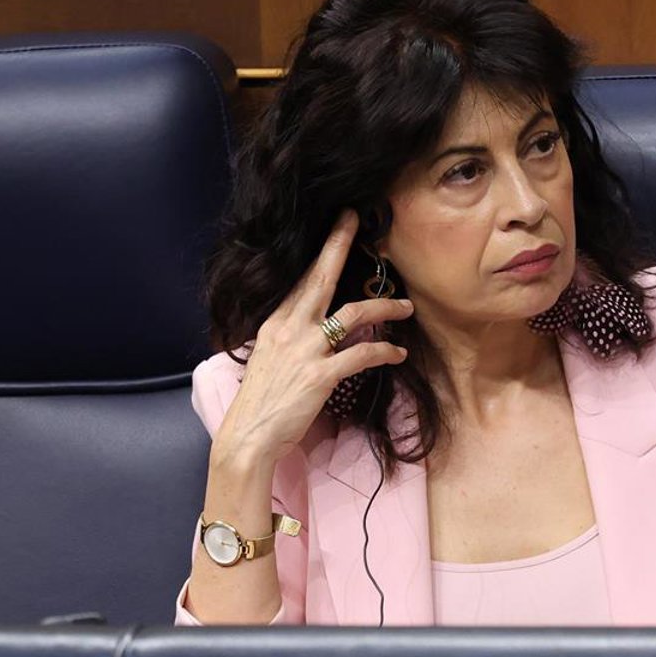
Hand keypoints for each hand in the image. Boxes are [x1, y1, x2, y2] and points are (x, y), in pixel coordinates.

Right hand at [214, 210, 412, 466]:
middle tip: (359, 220)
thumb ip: (286, 339)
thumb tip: (304, 330)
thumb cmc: (260, 403)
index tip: (339, 225)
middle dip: (340, 244)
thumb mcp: (268, 359)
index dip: (323, 251)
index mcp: (276, 322)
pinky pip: (362, 354)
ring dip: (385, 306)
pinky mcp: (322, 375)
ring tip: (406, 306)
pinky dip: (384, 351)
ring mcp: (306, 350)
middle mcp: (290, 328)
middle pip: (321, 276)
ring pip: (354, 314)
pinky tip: (398, 353)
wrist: (248, 436)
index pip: (302, 278)